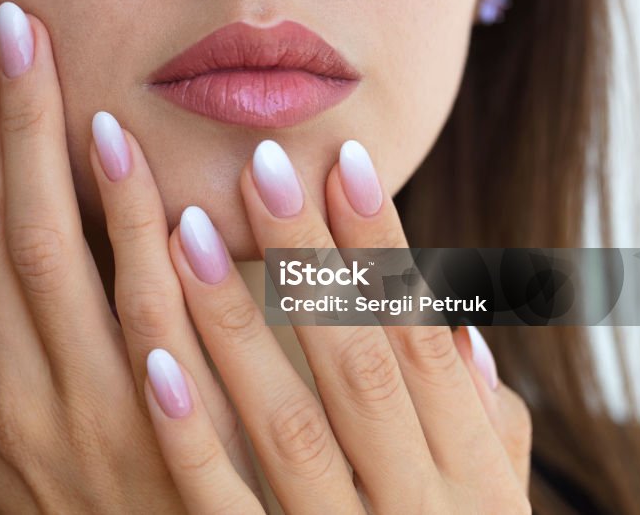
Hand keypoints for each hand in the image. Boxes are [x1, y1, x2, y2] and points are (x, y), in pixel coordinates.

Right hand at [0, 0, 258, 512]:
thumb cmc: (107, 496)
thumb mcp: (40, 425)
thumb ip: (29, 336)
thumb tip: (32, 214)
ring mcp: (67, 417)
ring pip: (30, 247)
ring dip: (23, 133)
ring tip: (26, 33)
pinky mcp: (152, 431)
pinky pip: (132, 304)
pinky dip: (118, 218)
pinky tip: (114, 137)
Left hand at [143, 139, 532, 512]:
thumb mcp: (485, 504)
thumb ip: (476, 422)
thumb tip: (452, 319)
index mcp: (469, 478)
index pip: (422, 342)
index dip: (384, 250)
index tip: (341, 159)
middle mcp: (411, 507)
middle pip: (356, 366)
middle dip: (309, 261)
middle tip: (260, 162)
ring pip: (282, 423)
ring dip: (234, 322)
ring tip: (187, 225)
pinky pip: (221, 505)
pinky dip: (191, 433)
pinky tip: (154, 357)